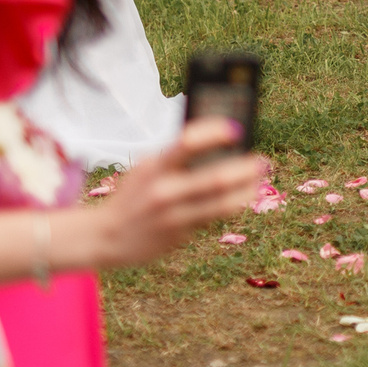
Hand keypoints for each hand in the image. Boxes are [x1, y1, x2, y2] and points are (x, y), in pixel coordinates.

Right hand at [86, 118, 267, 269]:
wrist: (105, 237)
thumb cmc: (135, 194)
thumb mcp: (147, 168)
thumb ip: (176, 157)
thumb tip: (217, 141)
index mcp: (155, 167)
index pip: (187, 142)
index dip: (214, 132)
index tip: (235, 129)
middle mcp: (164, 191)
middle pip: (215, 178)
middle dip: (245, 169)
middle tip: (262, 161)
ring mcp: (172, 216)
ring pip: (221, 204)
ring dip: (246, 191)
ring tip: (257, 182)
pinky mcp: (178, 236)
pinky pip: (211, 219)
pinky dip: (229, 207)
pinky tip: (239, 199)